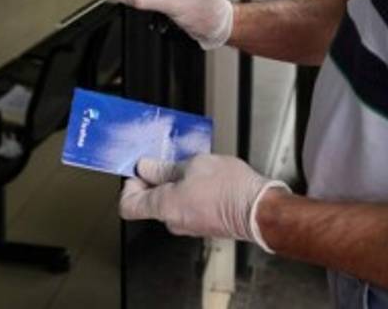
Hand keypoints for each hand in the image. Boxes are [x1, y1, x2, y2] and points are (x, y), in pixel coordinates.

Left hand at [118, 154, 289, 252]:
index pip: (128, 206)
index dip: (129, 186)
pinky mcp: (204, 225)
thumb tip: (146, 167)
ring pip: (170, 204)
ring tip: (191, 167)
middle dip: (155, 180)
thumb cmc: (229, 188)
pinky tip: (205, 179)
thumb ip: (165, 168)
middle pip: (149, 203)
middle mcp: (174, 221)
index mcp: (164, 206)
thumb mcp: (193, 166)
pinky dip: (190, 193)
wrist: (259, 210)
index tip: (139, 170)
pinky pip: (187, 207)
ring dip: (175, 185)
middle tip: (167, 160)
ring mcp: (189, 226)